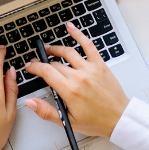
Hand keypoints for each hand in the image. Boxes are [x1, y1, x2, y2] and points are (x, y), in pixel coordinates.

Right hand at [23, 23, 129, 138]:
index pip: (46, 72)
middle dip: (43, 62)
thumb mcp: (67, 121)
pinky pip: (88, 45)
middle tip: (38, 63)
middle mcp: (79, 77)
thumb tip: (30, 102)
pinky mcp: (100, 65)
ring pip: (68, 52)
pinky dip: (79, 35)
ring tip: (49, 49)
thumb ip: (46, 111)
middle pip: (55, 64)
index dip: (35, 67)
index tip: (30, 67)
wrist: (119, 118)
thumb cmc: (96, 121)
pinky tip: (71, 28)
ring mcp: (90, 69)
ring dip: (56, 49)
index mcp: (70, 91)